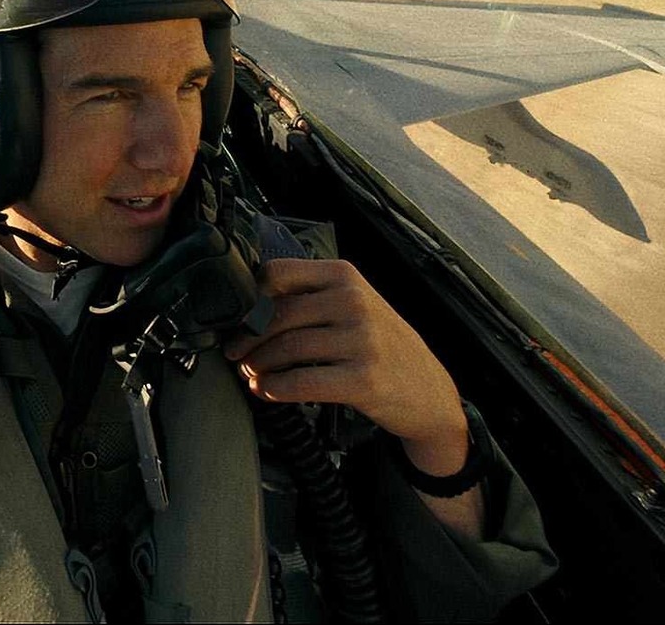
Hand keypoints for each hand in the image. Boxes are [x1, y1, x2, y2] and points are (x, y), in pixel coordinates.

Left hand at [224, 258, 468, 466]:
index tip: (237, 317)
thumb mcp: (356, 305)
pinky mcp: (362, 380)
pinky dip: (274, 388)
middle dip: (246, 338)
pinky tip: (267, 390)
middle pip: (277, 314)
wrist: (429, 391)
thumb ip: (313, 297)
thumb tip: (250, 306)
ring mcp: (361, 341)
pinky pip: (301, 382)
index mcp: (345, 276)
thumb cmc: (384, 347)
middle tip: (236, 353)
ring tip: (251, 373)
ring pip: (286, 348)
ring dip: (257, 365)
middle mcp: (354, 302)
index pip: (278, 272)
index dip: (249, 297)